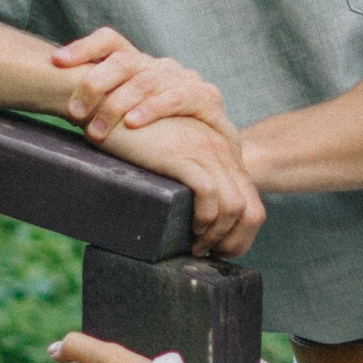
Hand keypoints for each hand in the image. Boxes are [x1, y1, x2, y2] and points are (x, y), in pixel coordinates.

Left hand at [50, 28, 233, 146]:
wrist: (222, 154)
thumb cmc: (169, 138)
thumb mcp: (133, 119)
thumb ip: (106, 108)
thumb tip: (62, 110)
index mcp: (142, 66)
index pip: (112, 41)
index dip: (84, 47)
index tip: (57, 61)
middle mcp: (162, 66)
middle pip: (124, 59)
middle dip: (95, 82)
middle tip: (75, 111)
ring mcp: (186, 80)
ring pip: (146, 79)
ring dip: (117, 104)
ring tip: (96, 130)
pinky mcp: (208, 98)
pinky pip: (177, 97)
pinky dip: (152, 109)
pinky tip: (134, 123)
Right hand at [102, 111, 266, 257]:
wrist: (111, 107)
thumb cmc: (139, 136)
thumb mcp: (176, 152)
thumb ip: (194, 171)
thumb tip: (198, 215)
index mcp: (225, 152)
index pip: (252, 205)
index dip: (241, 236)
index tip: (218, 251)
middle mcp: (222, 150)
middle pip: (251, 211)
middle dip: (234, 243)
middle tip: (208, 255)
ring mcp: (204, 150)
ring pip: (234, 207)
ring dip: (218, 236)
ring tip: (195, 247)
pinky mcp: (182, 153)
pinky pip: (209, 193)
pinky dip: (204, 219)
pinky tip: (189, 228)